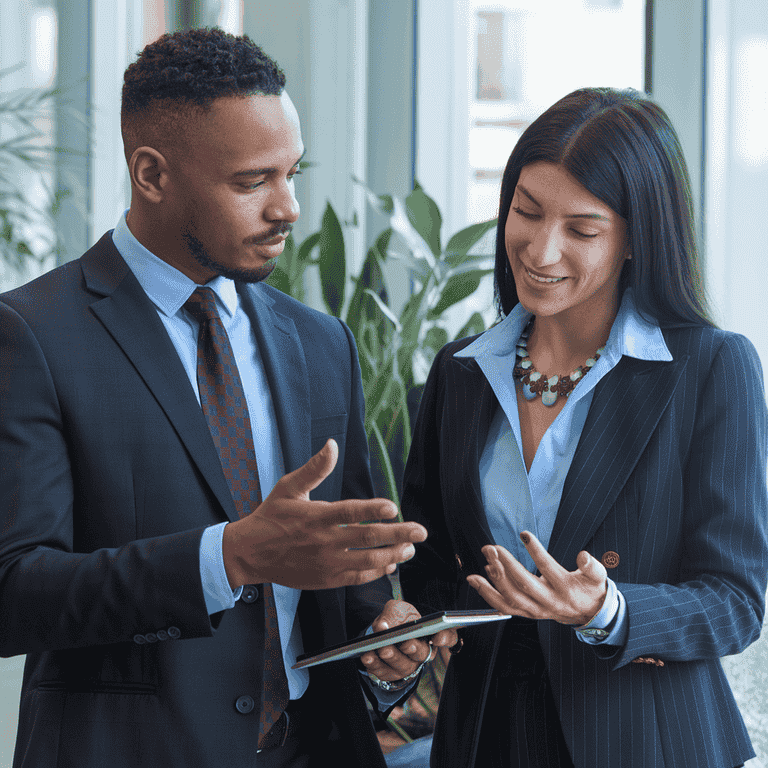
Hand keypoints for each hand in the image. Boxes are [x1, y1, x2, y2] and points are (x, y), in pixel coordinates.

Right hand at [222, 440, 426, 589]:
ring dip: (392, 555)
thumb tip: (332, 445)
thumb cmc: (271, 516)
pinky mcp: (326, 579)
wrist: (250, 554)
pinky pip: (357, 577)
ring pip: (367, 562)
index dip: (373, 509)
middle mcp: (323, 541)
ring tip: (410, 549)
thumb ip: (315, 467)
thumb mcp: (289, 487)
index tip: (394, 507)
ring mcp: (326, 562)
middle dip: (398, 534)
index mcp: (316, 516)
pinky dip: (376, 572)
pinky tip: (389, 565)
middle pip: (367, 538)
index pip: (349, 512)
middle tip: (420, 531)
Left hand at [359, 600, 458, 681]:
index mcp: (431, 634)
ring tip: (382, 648)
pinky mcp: (391, 674)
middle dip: (412, 648)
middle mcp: (422, 653)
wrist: (385, 631)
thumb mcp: (398, 609)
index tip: (438, 637)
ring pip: (402, 665)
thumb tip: (384, 626)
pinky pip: (384, 673)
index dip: (445, 638)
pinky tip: (367, 655)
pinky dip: (374, 664)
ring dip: (391, 657)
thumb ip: (393, 613)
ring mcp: (408, 666)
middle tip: (404, 642)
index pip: (447, 637)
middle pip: (421, 654)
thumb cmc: (398, 619)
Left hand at [466, 532, 606, 624]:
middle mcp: (549, 602)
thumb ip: (592, 566)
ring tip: (483, 560)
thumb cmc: (590, 590)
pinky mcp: (527, 613)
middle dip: (505, 565)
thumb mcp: (598, 576)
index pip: (548, 569)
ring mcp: (536, 610)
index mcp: (565, 589)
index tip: (525, 535)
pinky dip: (488, 594)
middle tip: (492, 548)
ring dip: (493, 580)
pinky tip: (476, 580)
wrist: (588, 614)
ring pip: (510, 599)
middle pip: (524, 584)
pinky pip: (504, 607)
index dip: (536, 551)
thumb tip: (583, 555)